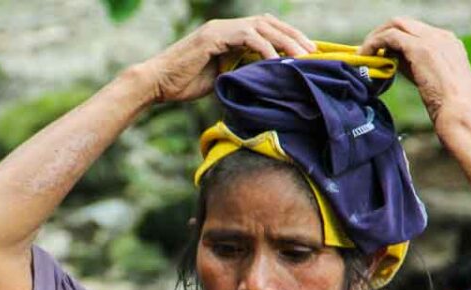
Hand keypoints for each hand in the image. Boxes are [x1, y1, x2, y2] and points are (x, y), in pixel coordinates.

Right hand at [139, 15, 314, 103]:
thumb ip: (239, 72)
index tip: (306, 53)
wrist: (156, 84)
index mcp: (229, 34)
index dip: (288, 38)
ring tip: (302, 56)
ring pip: (262, 26)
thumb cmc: (183, 84)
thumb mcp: (220, 78)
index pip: (266, 29)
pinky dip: (265, 48)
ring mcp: (219, 29)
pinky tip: (277, 61)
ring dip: (285, 40)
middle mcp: (226, 26)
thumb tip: (263, 80)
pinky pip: (247, 37)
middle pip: (269, 23)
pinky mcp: (213, 36)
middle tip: (313, 53)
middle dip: (294, 36)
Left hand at [359, 18, 470, 140]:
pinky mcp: (420, 48)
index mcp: (447, 41)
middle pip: (403, 23)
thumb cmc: (448, 105)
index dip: (393, 38)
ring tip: (363, 54)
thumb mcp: (430, 79)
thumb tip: (390, 58)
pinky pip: (390, 36)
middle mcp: (441, 36)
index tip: (379, 51)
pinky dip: (374, 43)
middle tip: (366, 50)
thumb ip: (412, 65)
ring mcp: (432, 40)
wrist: (461, 112)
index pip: (414, 30)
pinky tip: (366, 56)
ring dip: (375, 37)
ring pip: (395, 25)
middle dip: (381, 33)